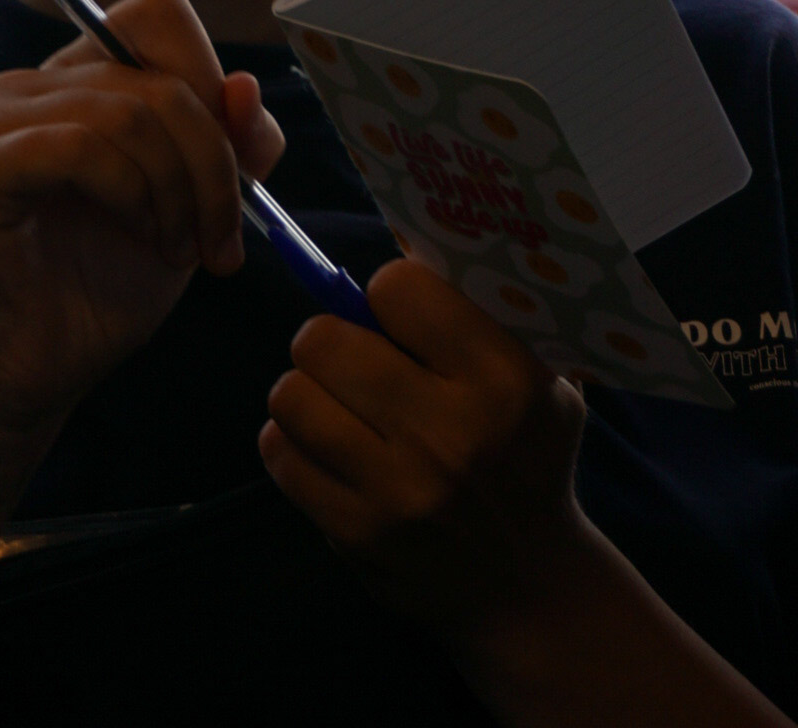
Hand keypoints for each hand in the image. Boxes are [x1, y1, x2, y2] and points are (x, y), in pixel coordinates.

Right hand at [0, 0, 283, 443]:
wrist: (34, 379)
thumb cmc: (106, 290)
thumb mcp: (197, 207)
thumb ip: (232, 145)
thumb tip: (245, 86)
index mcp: (78, 78)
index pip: (157, 16)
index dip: (210, 80)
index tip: (234, 168)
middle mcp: (28, 84)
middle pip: (158, 75)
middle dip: (212, 162)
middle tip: (219, 240)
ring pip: (127, 110)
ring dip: (179, 190)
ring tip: (180, 250)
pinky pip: (79, 148)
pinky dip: (131, 196)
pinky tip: (141, 240)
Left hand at [259, 258, 585, 640]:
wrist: (530, 585)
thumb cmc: (526, 451)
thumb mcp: (539, 374)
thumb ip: (482, 307)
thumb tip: (402, 236)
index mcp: (505, 378)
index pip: (396, 289)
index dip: (388, 293)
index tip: (399, 314)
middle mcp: (452, 434)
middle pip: (324, 339)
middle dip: (330, 338)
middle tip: (351, 355)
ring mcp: (399, 491)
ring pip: (290, 394)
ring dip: (305, 389)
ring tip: (336, 399)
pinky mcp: (356, 535)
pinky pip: (280, 454)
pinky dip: (291, 442)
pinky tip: (327, 447)